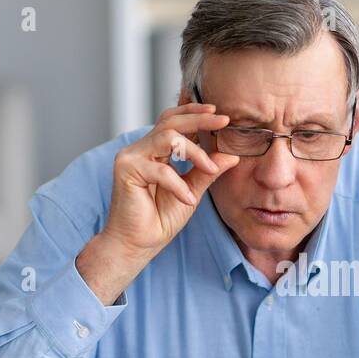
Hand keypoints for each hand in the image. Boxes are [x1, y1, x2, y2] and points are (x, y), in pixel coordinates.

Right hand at [78, 103, 240, 302]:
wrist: (138, 244)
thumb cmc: (160, 219)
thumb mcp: (191, 191)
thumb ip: (207, 172)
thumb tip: (232, 156)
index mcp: (154, 151)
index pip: (172, 121)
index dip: (194, 113)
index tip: (219, 113)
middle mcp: (140, 149)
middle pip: (170, 122)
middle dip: (199, 120)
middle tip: (224, 120)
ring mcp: (130, 157)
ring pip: (167, 138)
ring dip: (194, 152)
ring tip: (210, 169)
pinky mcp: (126, 170)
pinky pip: (161, 170)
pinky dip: (179, 185)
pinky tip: (188, 199)